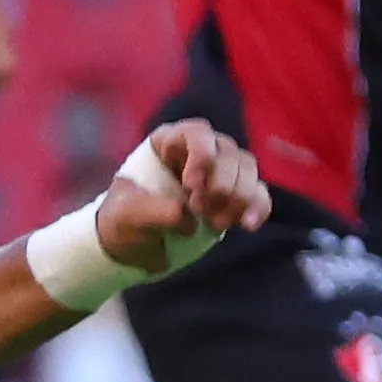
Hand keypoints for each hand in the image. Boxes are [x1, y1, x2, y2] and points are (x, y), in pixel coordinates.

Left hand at [95, 119, 268, 273]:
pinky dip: (257, 207)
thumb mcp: (127, 216)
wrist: (133, 248)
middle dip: (221, 183)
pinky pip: (258, 194)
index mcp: (167, 144)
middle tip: (200, 210)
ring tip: (216, 223)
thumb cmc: (123, 223)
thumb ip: (155, 211)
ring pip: (247, 170)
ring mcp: (218, 174)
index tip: (191, 185)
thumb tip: (189, 215)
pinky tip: (248, 224)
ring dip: (239, 196)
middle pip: (228, 152)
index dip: (202, 155)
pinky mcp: (232, 199)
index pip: (196, 133)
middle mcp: (197, 152)